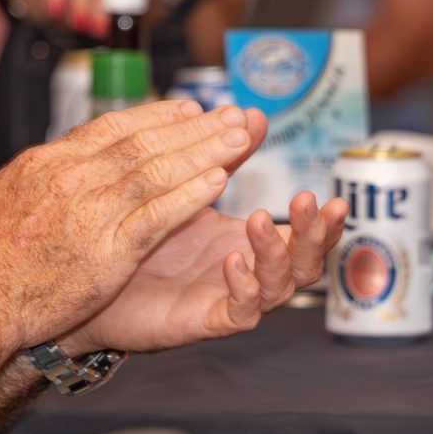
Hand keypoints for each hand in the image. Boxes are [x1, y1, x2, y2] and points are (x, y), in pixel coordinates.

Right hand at [0, 98, 250, 355]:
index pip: (113, 127)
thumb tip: (59, 155)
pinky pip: (159, 216)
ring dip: (205, 152)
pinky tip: (219, 181)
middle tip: (233, 113)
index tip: (189, 108)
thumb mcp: (6, 197)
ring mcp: (90, 212)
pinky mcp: (108, 251)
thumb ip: (42, 175)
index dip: (157, 115)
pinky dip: (191, 195)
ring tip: (241, 138)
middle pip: (144, 142)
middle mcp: (71, 177)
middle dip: (194, 126)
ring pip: (158, 172)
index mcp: (47, 162)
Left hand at [67, 182, 349, 352]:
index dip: (324, 223)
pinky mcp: (206, 320)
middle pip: (304, 264)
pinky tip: (234, 263)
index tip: (336, 198)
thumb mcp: (189, 190)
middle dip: (313, 235)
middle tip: (309, 202)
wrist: (97, 280)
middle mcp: (251, 272)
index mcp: (250, 243)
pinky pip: (239, 312)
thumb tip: (252, 114)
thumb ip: (224, 157)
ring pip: (277, 287)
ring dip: (274, 252)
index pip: (303, 237)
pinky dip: (243, 289)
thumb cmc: (146, 235)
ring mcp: (230, 298)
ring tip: (258, 218)